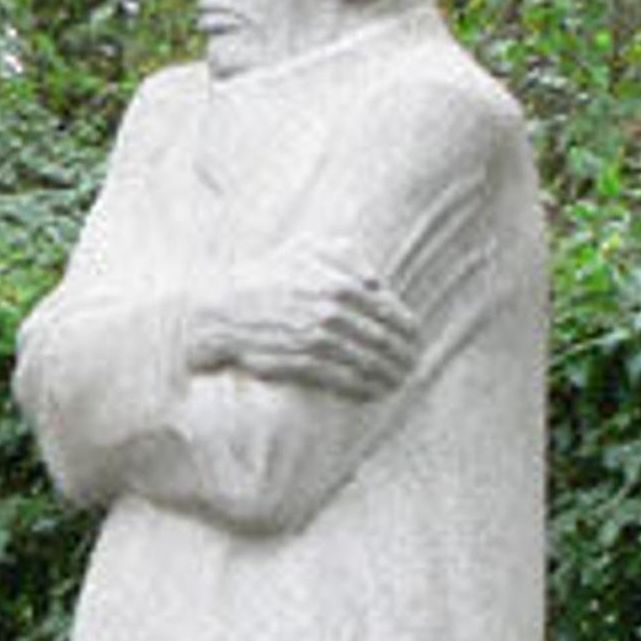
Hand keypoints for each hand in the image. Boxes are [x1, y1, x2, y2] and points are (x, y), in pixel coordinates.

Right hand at [184, 250, 420, 399]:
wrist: (223, 309)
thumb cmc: (268, 276)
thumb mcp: (305, 248)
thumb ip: (346, 255)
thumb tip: (377, 281)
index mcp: (338, 282)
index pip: (390, 312)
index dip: (409, 331)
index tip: (417, 341)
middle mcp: (331, 311)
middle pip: (383, 340)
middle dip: (403, 356)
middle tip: (413, 366)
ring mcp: (316, 339)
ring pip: (366, 362)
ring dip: (388, 376)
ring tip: (399, 382)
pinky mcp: (302, 362)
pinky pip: (342, 380)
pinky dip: (363, 388)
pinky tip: (374, 392)